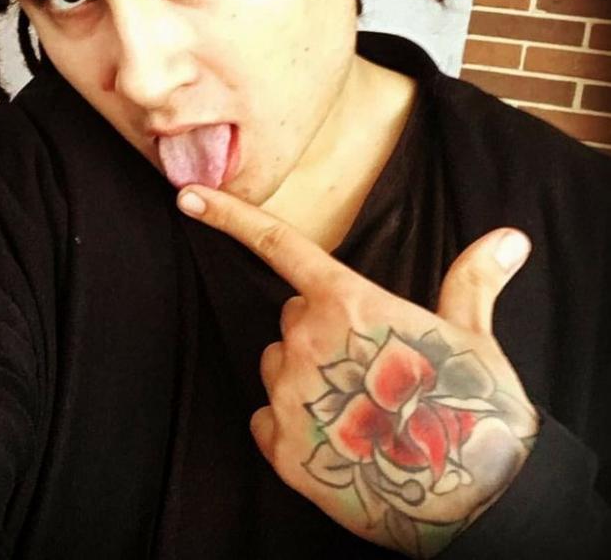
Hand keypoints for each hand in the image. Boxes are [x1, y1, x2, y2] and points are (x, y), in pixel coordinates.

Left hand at [177, 186, 538, 557]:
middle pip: (292, 317)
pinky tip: (335, 438)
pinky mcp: (283, 450)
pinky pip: (266, 418)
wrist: (474, 502)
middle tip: (367, 364)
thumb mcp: (473, 337)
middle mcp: (308, 343)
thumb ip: (472, 281)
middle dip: (320, 330)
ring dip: (304, 377)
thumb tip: (510, 238)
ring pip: (277, 366)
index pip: (278, 246)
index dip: (230, 217)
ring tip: (356, 404)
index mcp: (348, 304)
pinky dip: (291, 424)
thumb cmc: (471, 409)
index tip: (187, 195)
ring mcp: (292, 398)